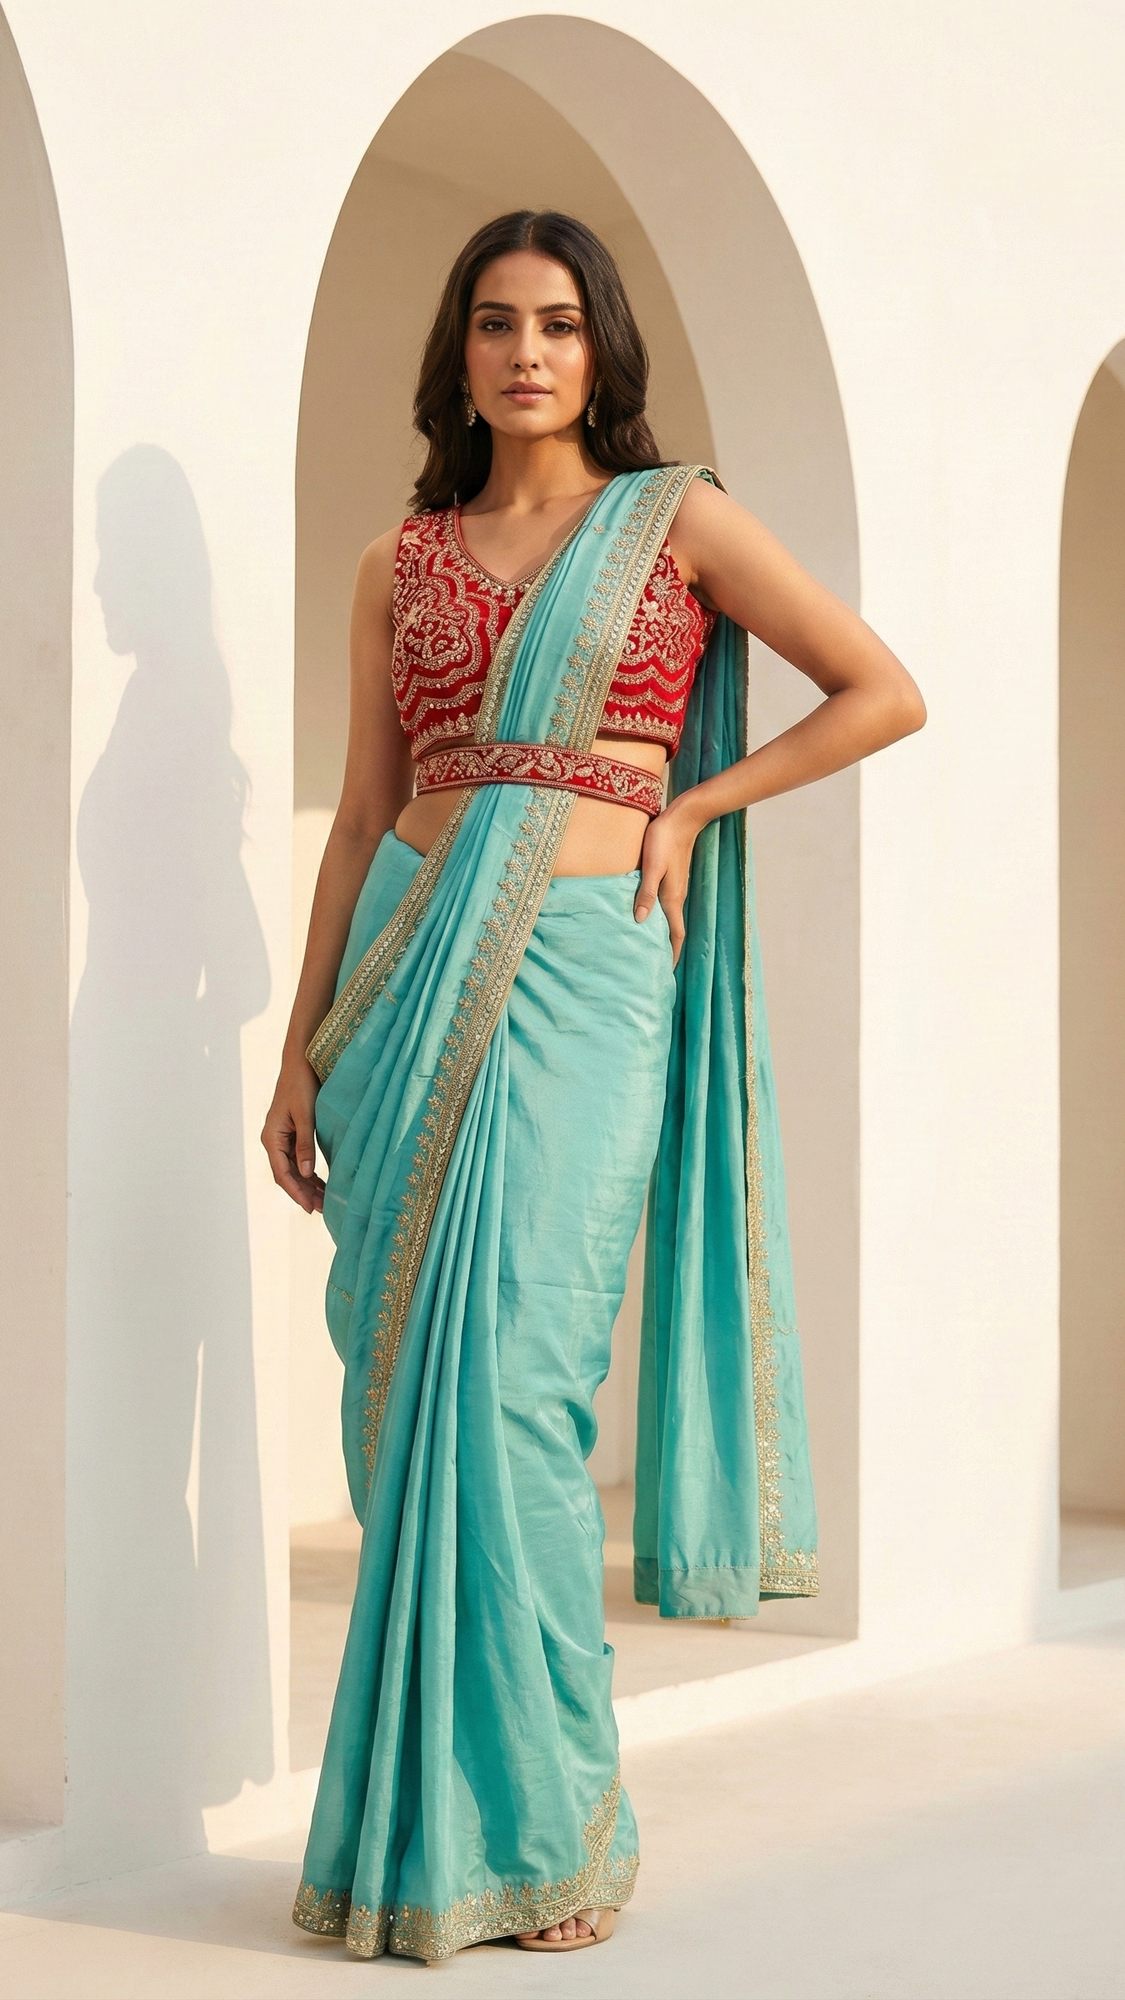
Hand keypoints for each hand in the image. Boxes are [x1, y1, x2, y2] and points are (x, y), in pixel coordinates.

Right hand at [262, 1056, 324, 1213]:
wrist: (300, 1062)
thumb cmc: (301, 1085)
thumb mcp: (306, 1116)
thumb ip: (305, 1145)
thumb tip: (306, 1173)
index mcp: (271, 1137)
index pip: (282, 1173)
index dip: (296, 1192)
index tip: (310, 1208)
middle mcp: (273, 1140)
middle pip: (287, 1174)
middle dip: (303, 1193)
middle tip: (322, 1209)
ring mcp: (281, 1138)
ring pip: (293, 1169)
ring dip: (307, 1185)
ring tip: (324, 1201)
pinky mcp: (290, 1133)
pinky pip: (297, 1159)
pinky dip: (309, 1172)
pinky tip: (321, 1182)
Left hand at [633, 797, 704, 965]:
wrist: (682, 817)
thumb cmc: (664, 839)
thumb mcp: (652, 866)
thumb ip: (646, 892)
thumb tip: (640, 921)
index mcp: (672, 897)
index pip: (675, 933)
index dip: (672, 953)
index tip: (666, 971)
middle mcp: (676, 896)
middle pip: (674, 929)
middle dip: (668, 948)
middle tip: (656, 964)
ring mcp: (675, 886)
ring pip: (670, 917)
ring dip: (663, 933)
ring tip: (651, 946)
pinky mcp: (672, 877)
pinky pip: (667, 905)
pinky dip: (660, 917)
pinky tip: (650, 916)